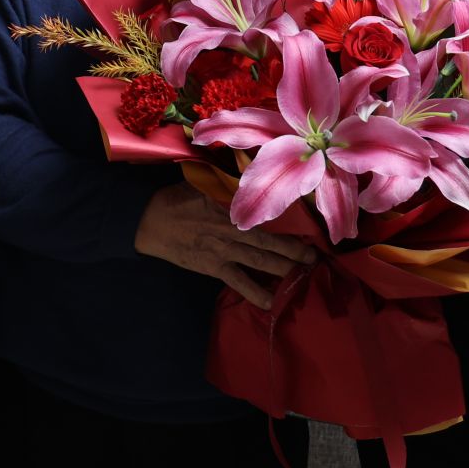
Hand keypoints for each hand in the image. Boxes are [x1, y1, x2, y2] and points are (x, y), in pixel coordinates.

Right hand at [134, 182, 314, 308]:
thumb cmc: (178, 197)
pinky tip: (272, 302)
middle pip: (271, 239)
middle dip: (296, 248)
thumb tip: (252, 164)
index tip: (310, 222)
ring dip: (285, 267)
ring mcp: (225, 249)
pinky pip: (239, 282)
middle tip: (317, 255)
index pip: (265, 210)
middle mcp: (233, 227)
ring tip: (306, 273)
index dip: (289, 217)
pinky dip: (255, 292)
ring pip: (262, 260)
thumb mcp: (205, 180)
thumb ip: (229, 178)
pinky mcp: (214, 266)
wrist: (151, 221)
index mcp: (232, 203)